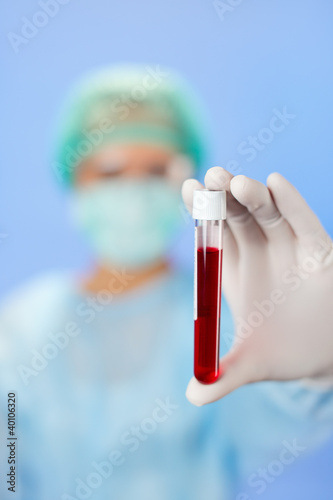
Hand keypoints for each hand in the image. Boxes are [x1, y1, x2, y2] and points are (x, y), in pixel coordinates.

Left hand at [182, 167, 332, 404]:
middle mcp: (259, 251)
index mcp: (233, 270)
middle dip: (222, 196)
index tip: (184, 189)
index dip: (199, 211)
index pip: (212, 232)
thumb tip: (192, 397)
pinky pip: (303, 222)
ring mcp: (288, 247)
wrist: (325, 353)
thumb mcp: (251, 365)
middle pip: (236, 215)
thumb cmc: (283, 352)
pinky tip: (278, 183)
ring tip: (238, 184)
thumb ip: (224, 376)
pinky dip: (292, 203)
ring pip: (267, 213)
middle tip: (209, 178)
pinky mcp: (318, 251)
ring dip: (253, 196)